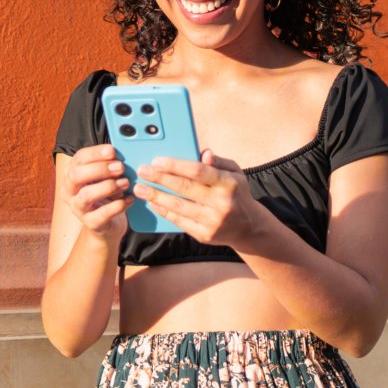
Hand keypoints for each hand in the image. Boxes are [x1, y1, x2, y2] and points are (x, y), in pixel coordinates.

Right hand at [61, 144, 132, 240]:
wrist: (106, 224)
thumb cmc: (106, 194)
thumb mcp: (104, 176)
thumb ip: (109, 164)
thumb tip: (124, 150)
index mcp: (72, 174)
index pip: (78, 159)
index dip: (95, 153)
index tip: (112, 150)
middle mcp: (69, 191)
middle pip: (76, 175)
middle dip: (100, 169)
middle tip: (120, 167)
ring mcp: (78, 208)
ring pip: (86, 195)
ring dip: (109, 186)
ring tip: (126, 183)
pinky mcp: (91, 223)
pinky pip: (102, 214)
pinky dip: (119, 205)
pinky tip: (130, 199)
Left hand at [133, 149, 263, 249]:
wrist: (248, 227)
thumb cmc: (236, 192)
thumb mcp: (234, 172)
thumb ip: (218, 161)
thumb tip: (203, 153)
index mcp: (228, 183)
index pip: (198, 172)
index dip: (175, 166)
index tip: (156, 161)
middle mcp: (221, 203)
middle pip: (185, 188)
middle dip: (160, 179)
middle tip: (142, 171)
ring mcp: (212, 221)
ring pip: (178, 206)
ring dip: (156, 196)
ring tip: (140, 188)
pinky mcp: (205, 235)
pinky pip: (179, 222)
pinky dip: (164, 211)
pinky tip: (152, 203)